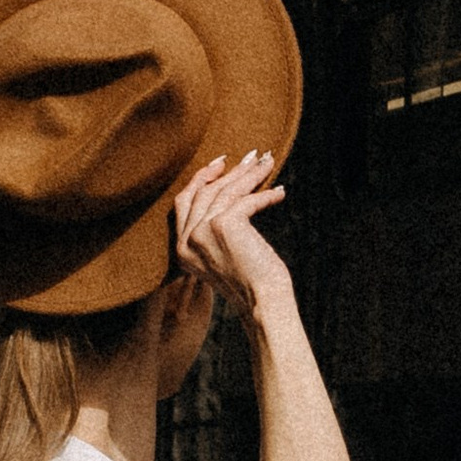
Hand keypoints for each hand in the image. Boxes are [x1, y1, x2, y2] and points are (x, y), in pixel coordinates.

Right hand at [171, 149, 292, 331]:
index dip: (201, 179)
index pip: (184, 202)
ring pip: (226, 191)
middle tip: (251, 157)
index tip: (219, 164)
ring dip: (250, 175)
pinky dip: (265, 194)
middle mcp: (187, 239)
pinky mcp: (224, 225)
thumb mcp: (221, 256)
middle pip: (206, 192)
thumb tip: (232, 193)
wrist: (262, 303)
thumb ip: (213, 232)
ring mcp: (203, 231)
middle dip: (229, 171)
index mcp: (181, 249)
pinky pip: (247, 200)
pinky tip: (279, 192)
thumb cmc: (250, 284)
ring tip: (268, 164)